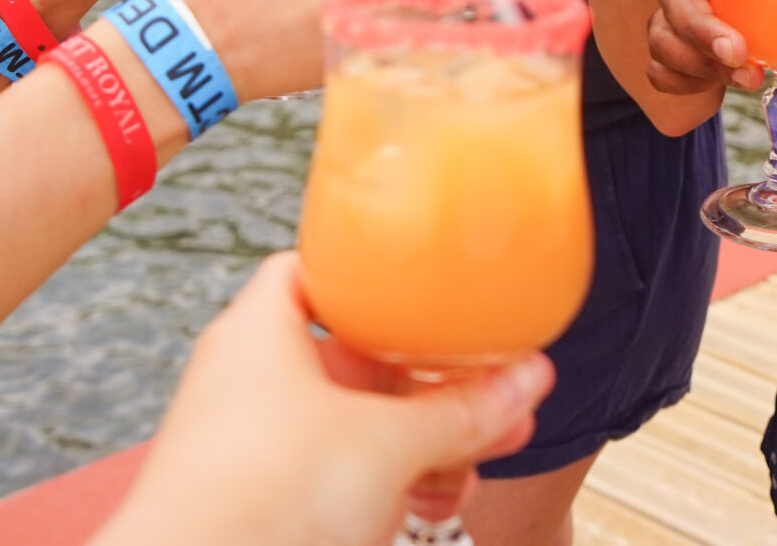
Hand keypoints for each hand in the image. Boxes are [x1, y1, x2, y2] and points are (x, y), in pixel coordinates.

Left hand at [96, 253, 552, 545]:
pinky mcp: (265, 504)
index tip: (428, 286)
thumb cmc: (261, 499)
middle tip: (489, 391)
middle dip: (426, 383)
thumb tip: (525, 380)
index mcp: (261, 333)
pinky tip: (437, 500)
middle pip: (353, 359)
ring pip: (352, 428)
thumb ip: (461, 412)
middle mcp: (250, 382)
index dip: (371, 275)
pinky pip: (338, 478)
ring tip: (480, 456)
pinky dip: (389, 484)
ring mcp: (255, 447)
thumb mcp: (387, 444)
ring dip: (420, 442)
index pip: (315, 271)